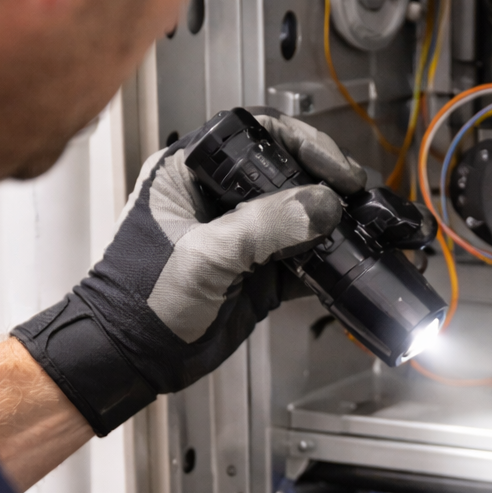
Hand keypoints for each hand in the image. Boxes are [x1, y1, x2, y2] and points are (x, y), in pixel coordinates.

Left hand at [11, 111, 363, 435]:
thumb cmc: (140, 299)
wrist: (135, 357)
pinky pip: (301, 260)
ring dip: (328, 222)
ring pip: (298, 216)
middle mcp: (220, 199)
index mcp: (192, 173)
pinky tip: (343, 264)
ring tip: (356, 226)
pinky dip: (324, 263)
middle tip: (352, 193)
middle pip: (285, 172)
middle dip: (322, 182)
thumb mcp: (204, 255)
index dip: (300, 143)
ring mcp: (242, 236)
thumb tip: (320, 205)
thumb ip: (262, 226)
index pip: (255, 135)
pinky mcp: (257, 274)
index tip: (332, 167)